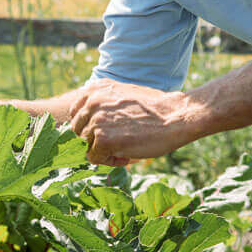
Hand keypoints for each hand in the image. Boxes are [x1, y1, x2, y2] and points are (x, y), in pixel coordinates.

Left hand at [68, 80, 196, 165]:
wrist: (176, 116)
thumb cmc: (154, 110)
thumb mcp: (122, 97)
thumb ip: (102, 106)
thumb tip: (88, 128)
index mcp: (94, 90)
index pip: (75, 115)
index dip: (89, 128)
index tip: (106, 133)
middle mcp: (91, 102)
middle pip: (78, 132)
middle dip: (94, 141)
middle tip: (117, 145)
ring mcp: (95, 120)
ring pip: (85, 146)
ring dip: (102, 152)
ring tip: (124, 150)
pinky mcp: (103, 139)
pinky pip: (95, 158)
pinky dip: (109, 161)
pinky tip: (127, 156)